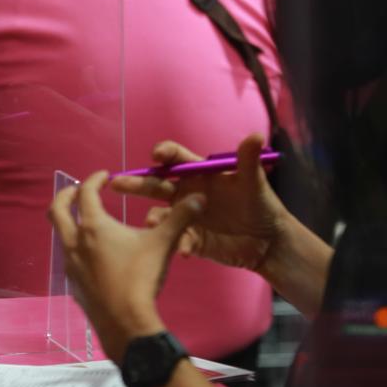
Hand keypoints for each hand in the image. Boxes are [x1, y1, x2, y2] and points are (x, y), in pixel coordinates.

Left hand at [47, 172, 204, 363]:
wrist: (126, 322)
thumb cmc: (141, 278)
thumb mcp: (163, 244)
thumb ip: (180, 218)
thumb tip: (199, 198)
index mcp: (93, 226)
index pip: (86, 192)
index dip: (94, 179)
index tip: (104, 175)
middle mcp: (74, 241)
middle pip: (56, 209)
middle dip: (66, 195)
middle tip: (79, 191)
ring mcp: (70, 263)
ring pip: (60, 234)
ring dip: (70, 222)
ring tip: (87, 222)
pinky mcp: (72, 282)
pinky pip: (68, 256)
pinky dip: (76, 246)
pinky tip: (93, 254)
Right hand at [109, 133, 288, 277]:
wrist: (268, 243)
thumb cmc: (262, 206)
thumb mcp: (255, 183)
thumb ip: (249, 161)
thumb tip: (255, 136)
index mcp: (198, 174)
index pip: (175, 158)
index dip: (164, 154)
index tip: (157, 156)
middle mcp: (186, 192)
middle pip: (155, 184)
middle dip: (137, 183)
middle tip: (117, 183)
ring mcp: (184, 216)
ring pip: (160, 215)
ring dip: (154, 218)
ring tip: (152, 224)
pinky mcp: (189, 239)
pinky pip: (175, 240)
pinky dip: (176, 244)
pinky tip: (182, 250)